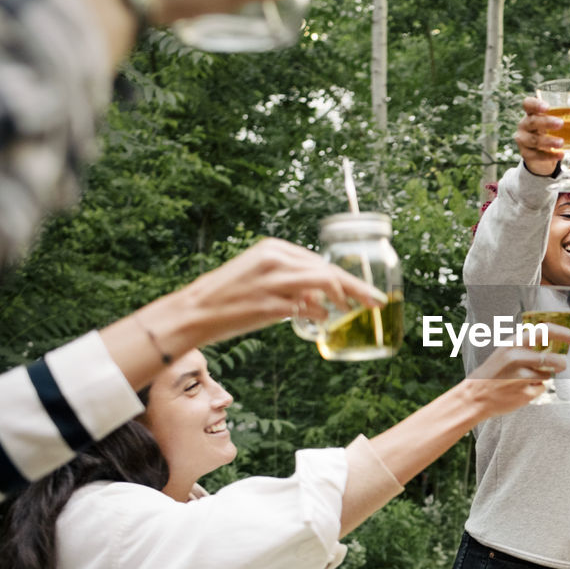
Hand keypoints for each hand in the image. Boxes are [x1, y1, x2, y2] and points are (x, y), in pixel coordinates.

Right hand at [144, 238, 384, 352]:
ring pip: (324, 282)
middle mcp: (275, 259)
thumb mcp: (263, 279)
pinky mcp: (267, 303)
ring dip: (343, 297)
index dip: (349, 278)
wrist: (194, 311)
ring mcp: (271, 281)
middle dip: (357, 287)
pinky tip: (321, 319)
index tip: (367, 291)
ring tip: (352, 311)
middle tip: (376, 302)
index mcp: (274, 249)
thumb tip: (321, 302)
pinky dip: (317, 313)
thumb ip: (293, 285)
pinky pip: (305, 307)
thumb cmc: (230, 298)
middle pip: (329, 270)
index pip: (321, 262)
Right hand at [462, 324, 569, 416]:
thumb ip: (526, 345)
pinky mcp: (524, 394)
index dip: (563, 334)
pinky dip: (536, 389)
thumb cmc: (492, 373)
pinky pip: (541, 389)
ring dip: (544, 377)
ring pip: (548, 375)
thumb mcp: (505, 351)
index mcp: (513, 343)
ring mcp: (521, 377)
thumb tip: (552, 341)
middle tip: (562, 364)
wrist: (475, 397)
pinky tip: (521, 390)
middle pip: (552, 358)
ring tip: (526, 380)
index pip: (545, 331)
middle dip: (561, 362)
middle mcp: (517, 358)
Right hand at [514, 97, 569, 176]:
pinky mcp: (526, 154)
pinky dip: (549, 156)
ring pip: (533, 140)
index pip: (528, 104)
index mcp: (533, 113)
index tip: (547, 107)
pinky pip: (536, 155)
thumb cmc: (552, 132)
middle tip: (561, 124)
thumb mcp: (563, 123)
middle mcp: (525, 125)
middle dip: (546, 122)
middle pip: (532, 121)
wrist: (541, 154)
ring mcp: (523, 140)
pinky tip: (561, 155)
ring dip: (548, 141)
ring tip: (562, 143)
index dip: (535, 104)